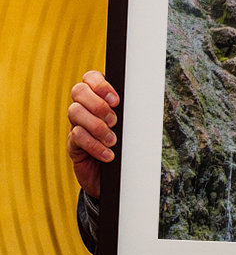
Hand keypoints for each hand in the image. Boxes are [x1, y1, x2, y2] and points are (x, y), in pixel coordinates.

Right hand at [67, 71, 119, 197]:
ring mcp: (76, 124)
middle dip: (97, 104)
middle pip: (78, 91)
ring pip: (75, 112)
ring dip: (97, 126)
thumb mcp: (130, 126)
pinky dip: (94, 145)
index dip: (100, 84)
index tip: (116, 100)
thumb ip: (130, 112)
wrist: (116, 177)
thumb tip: (143, 101)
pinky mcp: (73, 144)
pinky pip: (76, 137)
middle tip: (114, 121)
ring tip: (112, 140)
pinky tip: (108, 155)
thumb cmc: (126, 146)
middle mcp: (84, 107)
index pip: (90, 77)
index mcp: (99, 97)